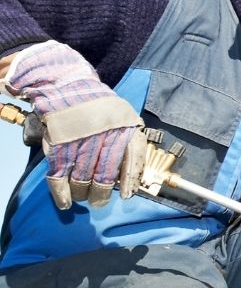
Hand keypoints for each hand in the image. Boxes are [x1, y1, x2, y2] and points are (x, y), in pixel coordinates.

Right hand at [2, 41, 145, 209]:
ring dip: (81, 192)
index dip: (130, 179)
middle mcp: (105, 133)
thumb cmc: (100, 108)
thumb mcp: (122, 118)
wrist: (69, 84)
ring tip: (82, 198)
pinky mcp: (59, 142)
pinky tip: (64, 201)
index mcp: (124, 126)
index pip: (133, 156)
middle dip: (101, 193)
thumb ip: (127, 141)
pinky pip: (59, 173)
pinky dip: (60, 191)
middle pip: (105, 173)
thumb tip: (132, 176)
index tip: (128, 196)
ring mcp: (80, 138)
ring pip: (82, 176)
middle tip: (99, 202)